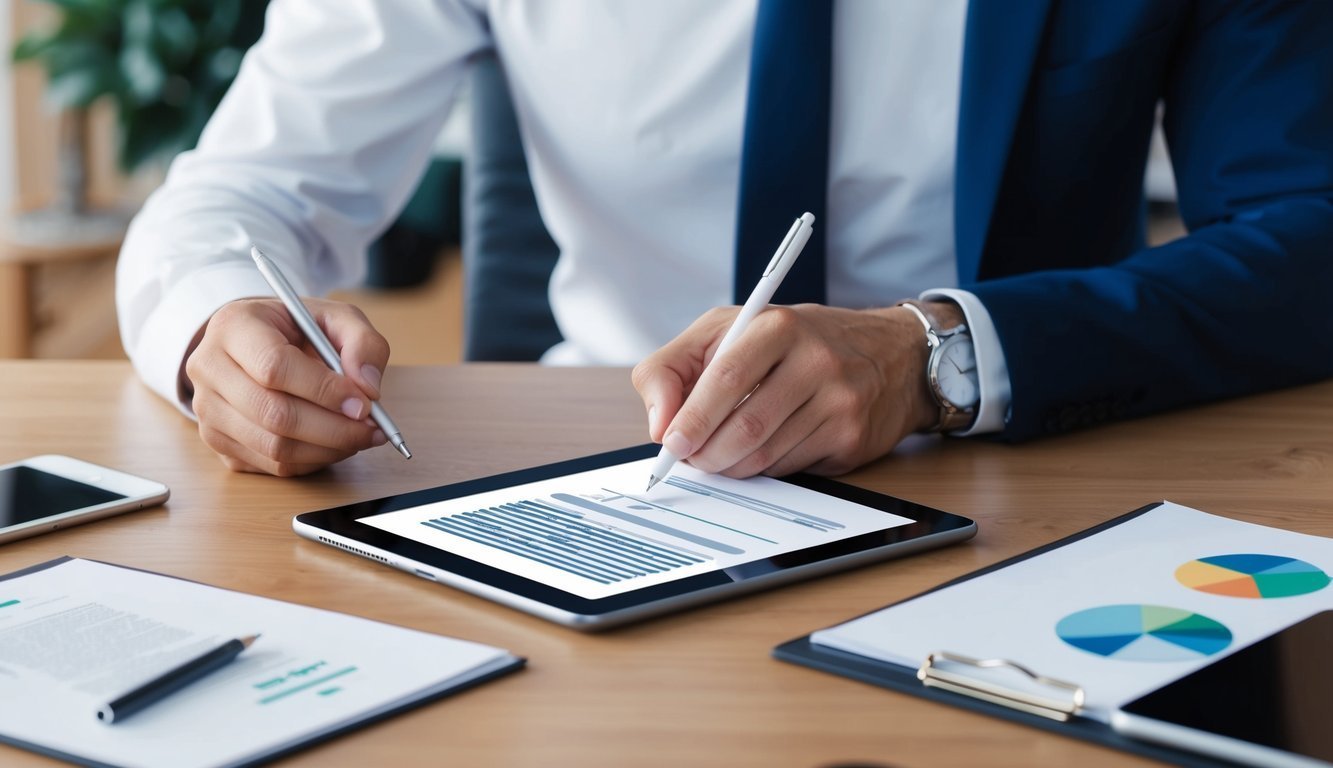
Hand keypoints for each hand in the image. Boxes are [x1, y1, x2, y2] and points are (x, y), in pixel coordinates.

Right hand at [184, 298, 389, 475]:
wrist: (256, 346)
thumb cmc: (297, 330)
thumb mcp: (336, 318)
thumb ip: (363, 343)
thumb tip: (368, 388)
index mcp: (233, 326)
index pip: (274, 367)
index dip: (324, 391)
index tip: (364, 404)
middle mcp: (209, 368)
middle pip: (273, 413)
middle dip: (334, 428)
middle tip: (373, 429)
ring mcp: (207, 410)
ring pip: (274, 447)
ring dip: (328, 449)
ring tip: (361, 437)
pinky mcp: (218, 442)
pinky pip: (272, 465)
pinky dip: (313, 461)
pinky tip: (335, 444)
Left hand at [632, 302, 955, 477]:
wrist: (889, 352)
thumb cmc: (794, 341)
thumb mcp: (727, 331)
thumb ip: (675, 367)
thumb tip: (659, 423)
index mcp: (778, 326)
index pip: (727, 378)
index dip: (693, 416)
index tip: (671, 442)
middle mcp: (816, 361)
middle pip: (746, 426)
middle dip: (707, 454)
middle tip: (692, 459)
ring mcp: (840, 402)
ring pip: (765, 456)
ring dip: (732, 466)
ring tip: (721, 455)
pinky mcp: (853, 438)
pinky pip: (791, 469)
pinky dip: (765, 469)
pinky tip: (765, 449)